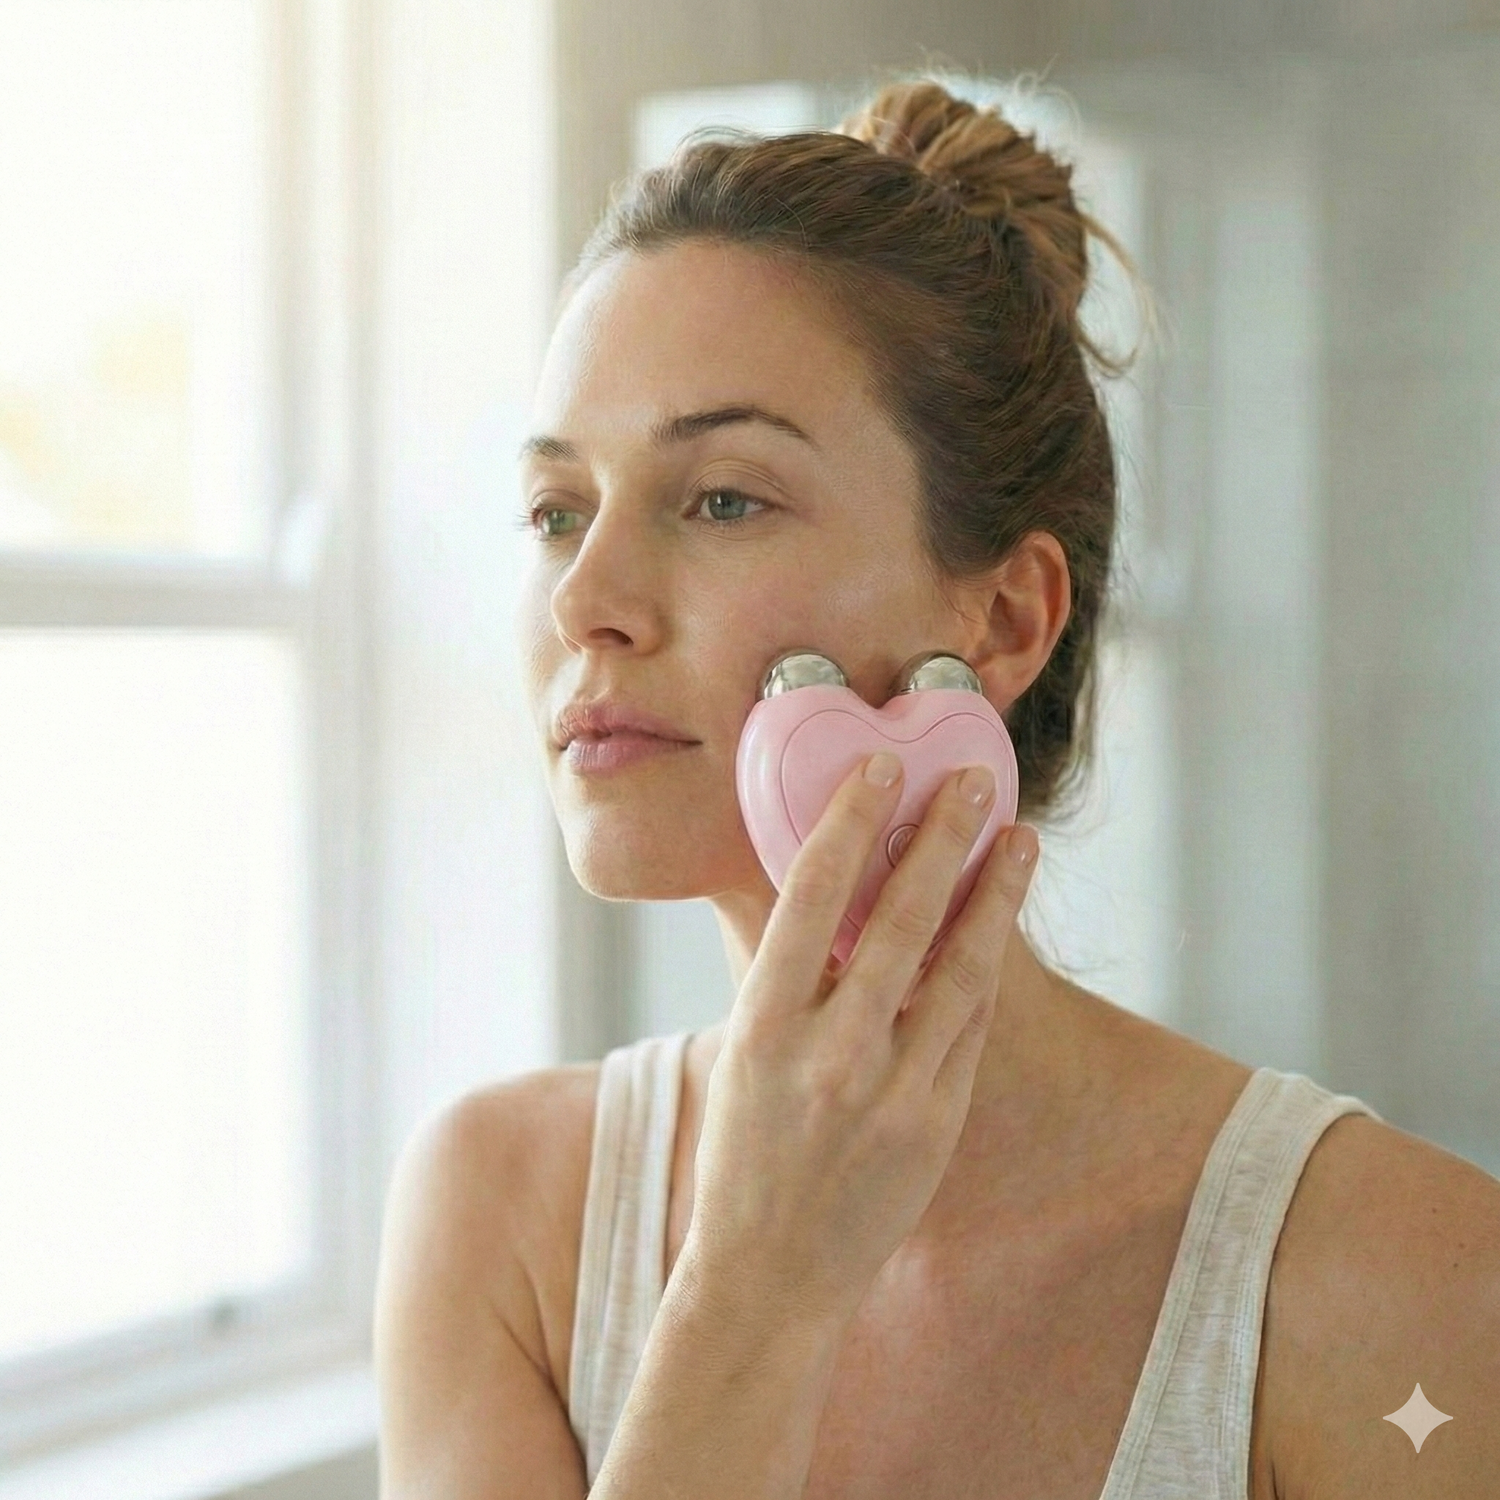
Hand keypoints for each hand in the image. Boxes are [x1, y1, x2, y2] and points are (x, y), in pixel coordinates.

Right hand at [683, 752, 1039, 1331]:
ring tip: (1018, 836)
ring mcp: (890, 1092)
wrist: (770, 1273)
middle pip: (898, 920)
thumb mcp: (741, 1052)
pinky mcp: (936, 1123)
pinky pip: (971, 1027)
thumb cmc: (743, 1152)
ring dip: (992, 894)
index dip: (851, 822)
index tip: (881, 766)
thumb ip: (779, 973)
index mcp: (763, 1025)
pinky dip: (988, 966)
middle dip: (940, 839)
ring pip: (957, 969)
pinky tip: (1002, 921)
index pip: (811, 896)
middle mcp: (828, 1053)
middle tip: (972, 780)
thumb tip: (809, 883)